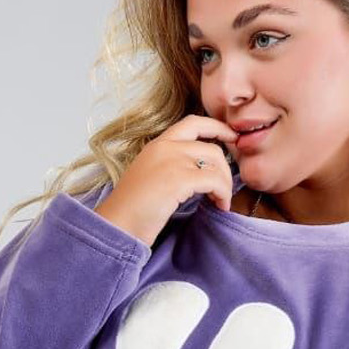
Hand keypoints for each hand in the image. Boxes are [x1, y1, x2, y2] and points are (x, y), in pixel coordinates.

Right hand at [93, 113, 238, 247]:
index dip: (216, 127)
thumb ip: (171, 167)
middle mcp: (164, 147)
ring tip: (220, 201)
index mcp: (157, 145)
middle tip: (226, 187)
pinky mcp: (179, 179)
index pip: (192, 122)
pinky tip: (219, 206)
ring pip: (216, 161)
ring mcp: (171, 161)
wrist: (117, 226)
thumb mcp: (150, 178)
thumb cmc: (132, 211)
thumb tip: (200, 173)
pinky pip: (214, 180)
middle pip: (210, 145)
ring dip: (225, 183)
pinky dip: (222, 194)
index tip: (231, 137)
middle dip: (225, 168)